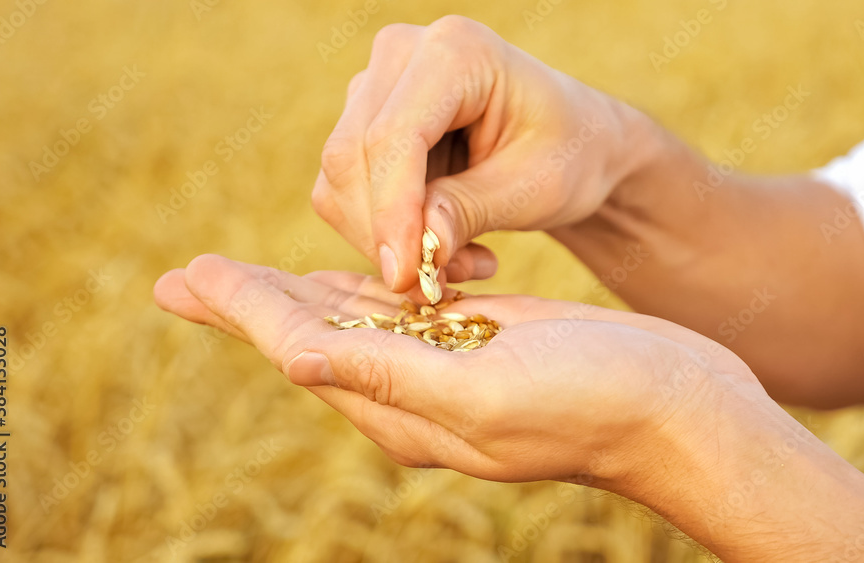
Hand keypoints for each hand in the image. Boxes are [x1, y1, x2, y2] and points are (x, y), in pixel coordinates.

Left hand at [153, 254, 758, 491]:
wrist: (678, 404)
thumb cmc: (595, 402)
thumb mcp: (485, 393)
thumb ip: (389, 377)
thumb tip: (295, 362)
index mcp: (404, 411)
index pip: (301, 350)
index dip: (241, 308)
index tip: (186, 276)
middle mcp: (414, 394)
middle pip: (309, 337)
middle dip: (247, 302)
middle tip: (187, 276)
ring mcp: (447, 366)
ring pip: (348, 322)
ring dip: (291, 294)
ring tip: (241, 277)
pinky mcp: (480, 340)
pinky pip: (400, 311)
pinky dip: (358, 288)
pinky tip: (335, 279)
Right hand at [312, 16, 651, 294]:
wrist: (574, 142)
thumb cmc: (567, 153)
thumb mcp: (534, 188)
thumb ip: (470, 212)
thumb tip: (416, 256)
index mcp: (456, 51)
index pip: (393, 136)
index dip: (391, 212)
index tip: (406, 277)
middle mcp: (403, 53)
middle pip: (352, 156)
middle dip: (386, 234)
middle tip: (443, 282)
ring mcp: (375, 84)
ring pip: (340, 179)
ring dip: (387, 239)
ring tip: (461, 263)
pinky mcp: (362, 121)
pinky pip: (344, 190)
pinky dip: (383, 232)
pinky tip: (442, 244)